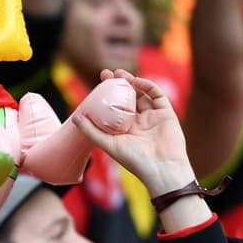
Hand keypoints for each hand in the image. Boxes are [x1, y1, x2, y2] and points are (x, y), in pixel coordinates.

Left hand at [73, 69, 193, 193]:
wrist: (161, 169)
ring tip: (119, 74)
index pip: (115, 107)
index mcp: (126, 130)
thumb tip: (76, 117)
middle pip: (128, 98)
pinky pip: (157, 96)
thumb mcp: (109, 145)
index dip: (107, 94)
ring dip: (131, 82)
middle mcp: (139, 122)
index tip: (98, 82)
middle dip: (118, 84)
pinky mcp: (166, 114)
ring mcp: (153, 117)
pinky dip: (148, 86)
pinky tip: (136, 81)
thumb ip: (92, 132)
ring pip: (142, 94)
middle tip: (107, 73)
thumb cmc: (134, 160)